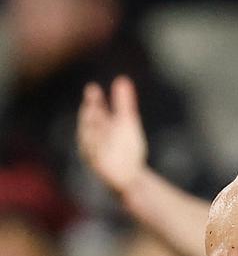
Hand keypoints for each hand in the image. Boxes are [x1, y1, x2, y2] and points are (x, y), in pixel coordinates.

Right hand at [77, 76, 147, 194]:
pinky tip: (96, 142)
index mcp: (99, 126)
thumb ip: (124, 102)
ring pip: (89, 140)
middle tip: (91, 99)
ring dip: (90, 129)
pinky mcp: (98, 168)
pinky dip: (95, 150)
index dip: (94, 101)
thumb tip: (122, 78)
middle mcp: (93, 138)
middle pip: (89, 123)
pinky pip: (95, 158)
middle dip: (90, 112)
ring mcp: (93, 153)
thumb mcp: (127, 123)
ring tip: (92, 114)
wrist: (130, 177)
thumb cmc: (126, 148)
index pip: (95, 111)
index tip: (93, 88)